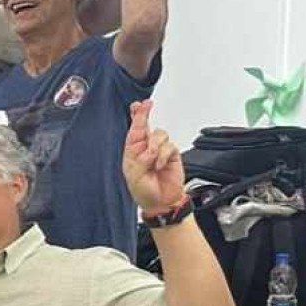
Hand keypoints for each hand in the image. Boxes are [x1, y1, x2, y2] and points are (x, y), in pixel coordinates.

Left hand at [122, 99, 185, 213]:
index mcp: (132, 151)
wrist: (161, 202)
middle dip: (144, 115)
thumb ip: (140, 159)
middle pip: (147, 125)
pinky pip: (169, 146)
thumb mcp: (134, 175)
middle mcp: (145, 148)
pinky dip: (164, 156)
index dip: (137, 116)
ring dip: (155, 147)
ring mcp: (160, 150)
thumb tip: (150, 148)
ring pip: (160, 134)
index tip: (140, 104)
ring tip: (152, 163)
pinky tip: (160, 166)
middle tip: (146, 105)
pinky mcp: (172, 154)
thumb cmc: (144, 191)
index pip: (134, 130)